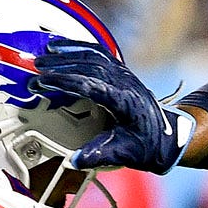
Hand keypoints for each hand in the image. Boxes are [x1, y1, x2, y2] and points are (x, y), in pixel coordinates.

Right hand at [29, 40, 196, 171]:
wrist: (169, 138)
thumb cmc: (148, 145)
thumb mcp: (124, 154)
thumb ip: (98, 155)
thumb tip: (74, 161)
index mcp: (125, 101)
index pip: (90, 85)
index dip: (64, 82)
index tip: (43, 82)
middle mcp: (125, 83)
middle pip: (89, 66)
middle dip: (61, 65)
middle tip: (37, 68)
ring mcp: (124, 75)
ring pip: (94, 56)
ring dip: (68, 53)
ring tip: (45, 53)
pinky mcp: (121, 73)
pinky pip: (99, 54)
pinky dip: (79, 47)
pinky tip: (63, 46)